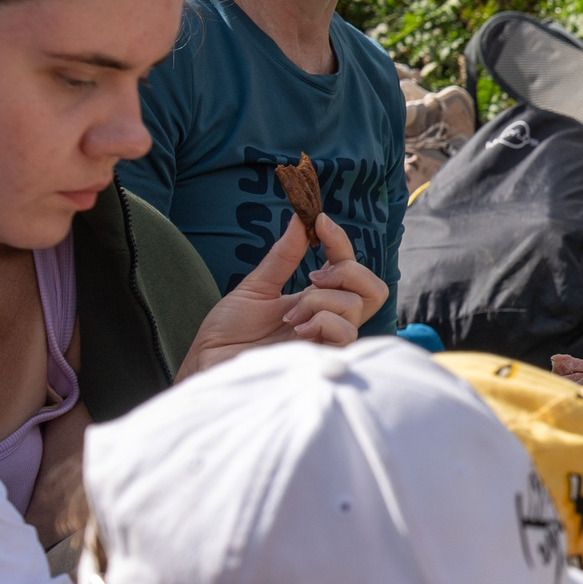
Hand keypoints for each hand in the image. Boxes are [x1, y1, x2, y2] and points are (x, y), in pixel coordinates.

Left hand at [177, 213, 388, 376]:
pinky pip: (345, 331)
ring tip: (291, 318)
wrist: (210, 363)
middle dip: (347, 272)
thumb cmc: (228, 332)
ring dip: (321, 301)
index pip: (349, 269)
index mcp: (316, 301)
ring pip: (355, 306)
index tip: (319, 222)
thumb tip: (299, 221)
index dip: (340, 242)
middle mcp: (328, 319)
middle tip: (313, 278)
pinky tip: (297, 331)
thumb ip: (282, 257)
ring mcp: (329, 340)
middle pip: (372, 290)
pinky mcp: (325, 359)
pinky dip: (322, 322)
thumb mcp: (255, 286)